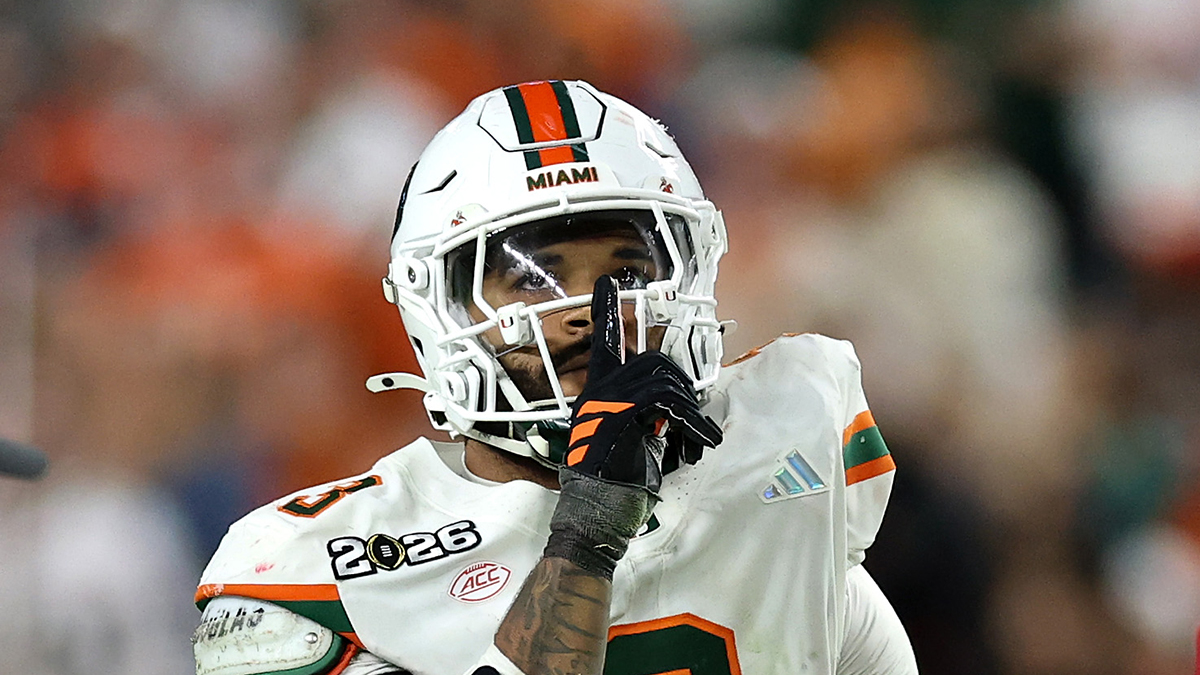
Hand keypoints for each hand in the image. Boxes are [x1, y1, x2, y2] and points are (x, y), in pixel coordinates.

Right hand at [543, 276, 722, 579]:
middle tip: (694, 419)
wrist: (596, 511)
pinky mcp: (621, 416)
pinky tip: (701, 444)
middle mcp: (599, 391)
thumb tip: (673, 406)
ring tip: (700, 440)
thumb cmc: (616, 482)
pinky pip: (667, 404)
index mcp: (597, 392)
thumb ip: (645, 414)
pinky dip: (691, 423)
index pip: (602, 343)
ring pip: (663, 381)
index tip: (608, 282)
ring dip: (691, 411)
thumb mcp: (633, 439)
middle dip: (682, 385)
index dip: (607, 311)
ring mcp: (607, 402)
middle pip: (652, 361)